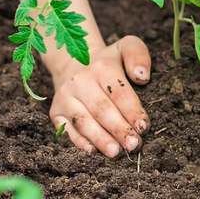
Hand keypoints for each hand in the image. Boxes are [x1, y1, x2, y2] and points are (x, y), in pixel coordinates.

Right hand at [49, 36, 150, 158]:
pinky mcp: (55, 111)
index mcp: (102, 66)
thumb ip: (138, 55)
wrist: (74, 60)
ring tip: (116, 153)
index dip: (132, 111)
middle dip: (119, 130)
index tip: (144, 126)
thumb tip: (143, 77)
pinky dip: (79, 142)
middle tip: (134, 145)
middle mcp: (80, 81)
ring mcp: (65, 97)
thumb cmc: (108, 59)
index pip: (119, 92)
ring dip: (100, 140)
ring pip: (84, 122)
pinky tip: (92, 151)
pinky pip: (66, 129)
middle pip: (101, 110)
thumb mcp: (126, 46)